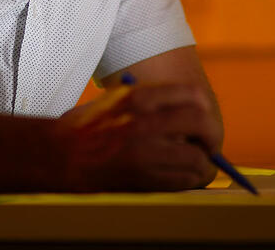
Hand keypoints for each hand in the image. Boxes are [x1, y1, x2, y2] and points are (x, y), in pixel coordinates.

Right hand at [51, 81, 219, 191]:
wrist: (62, 155)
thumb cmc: (90, 125)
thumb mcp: (121, 97)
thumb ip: (156, 99)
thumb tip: (196, 108)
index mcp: (139, 98)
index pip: (192, 94)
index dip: (204, 106)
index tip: (204, 114)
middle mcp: (145, 123)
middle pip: (201, 123)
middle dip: (212, 134)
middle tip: (210, 141)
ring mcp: (146, 154)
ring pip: (197, 158)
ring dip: (203, 161)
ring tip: (196, 160)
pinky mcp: (144, 180)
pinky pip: (184, 181)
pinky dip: (190, 178)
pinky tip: (183, 174)